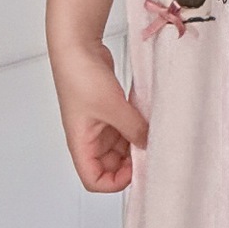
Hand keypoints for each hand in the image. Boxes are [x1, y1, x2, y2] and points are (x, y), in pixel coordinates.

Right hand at [49, 37, 148, 192]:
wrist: (77, 45)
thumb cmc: (81, 76)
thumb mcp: (113, 107)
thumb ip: (134, 129)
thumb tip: (149, 144)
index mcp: (81, 143)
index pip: (94, 180)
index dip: (115, 182)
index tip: (135, 170)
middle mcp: (89, 138)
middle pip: (110, 166)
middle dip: (129, 163)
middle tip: (150, 152)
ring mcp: (98, 123)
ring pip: (119, 147)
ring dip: (135, 144)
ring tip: (151, 134)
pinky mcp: (108, 109)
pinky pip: (124, 128)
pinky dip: (136, 128)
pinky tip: (148, 120)